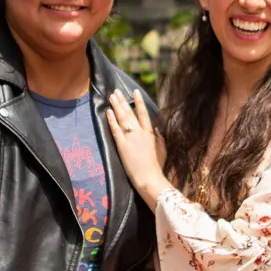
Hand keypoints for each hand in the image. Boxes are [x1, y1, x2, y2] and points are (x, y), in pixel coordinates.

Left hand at [106, 89, 167, 208]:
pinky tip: (108, 112)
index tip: (135, 92)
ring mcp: (130, 138)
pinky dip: (111, 120)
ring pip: (122, 118)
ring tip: (111, 97)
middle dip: (122, 101)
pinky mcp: (121, 145)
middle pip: (129, 113)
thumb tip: (156, 129)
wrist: (149, 178)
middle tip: (116, 91)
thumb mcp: (162, 150)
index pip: (143, 113)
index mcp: (150, 133)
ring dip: (116, 106)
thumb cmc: (156, 166)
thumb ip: (159, 138)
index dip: (139, 102)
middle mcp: (140, 132)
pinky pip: (115, 130)